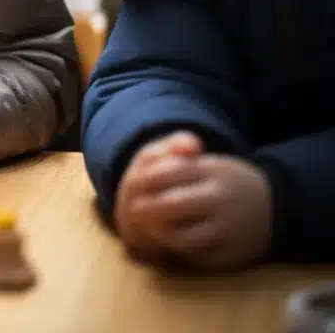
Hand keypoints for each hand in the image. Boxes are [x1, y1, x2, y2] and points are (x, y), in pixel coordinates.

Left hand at [115, 131, 272, 269]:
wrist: (273, 208)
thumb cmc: (225, 182)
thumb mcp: (205, 161)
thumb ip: (175, 148)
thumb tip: (164, 155)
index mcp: (213, 171)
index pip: (165, 173)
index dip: (142, 181)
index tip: (134, 185)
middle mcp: (222, 199)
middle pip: (169, 205)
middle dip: (145, 209)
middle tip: (134, 210)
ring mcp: (229, 229)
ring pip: (180, 237)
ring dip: (158, 233)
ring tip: (150, 227)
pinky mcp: (231, 255)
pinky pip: (194, 257)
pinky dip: (178, 251)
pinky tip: (172, 242)